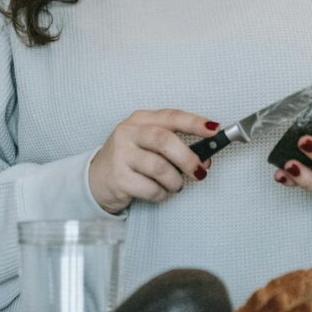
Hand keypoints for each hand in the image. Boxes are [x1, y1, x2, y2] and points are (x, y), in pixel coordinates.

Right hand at [89, 108, 217, 213]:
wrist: (96, 179)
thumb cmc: (130, 159)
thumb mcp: (148, 144)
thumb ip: (174, 146)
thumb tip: (205, 159)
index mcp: (141, 119)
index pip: (172, 116)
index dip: (195, 123)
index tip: (215, 130)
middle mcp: (129, 132)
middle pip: (165, 140)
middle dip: (188, 158)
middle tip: (199, 171)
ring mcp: (121, 154)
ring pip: (159, 167)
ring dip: (175, 181)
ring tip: (175, 185)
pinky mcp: (118, 177)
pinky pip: (150, 188)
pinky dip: (162, 194)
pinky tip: (159, 193)